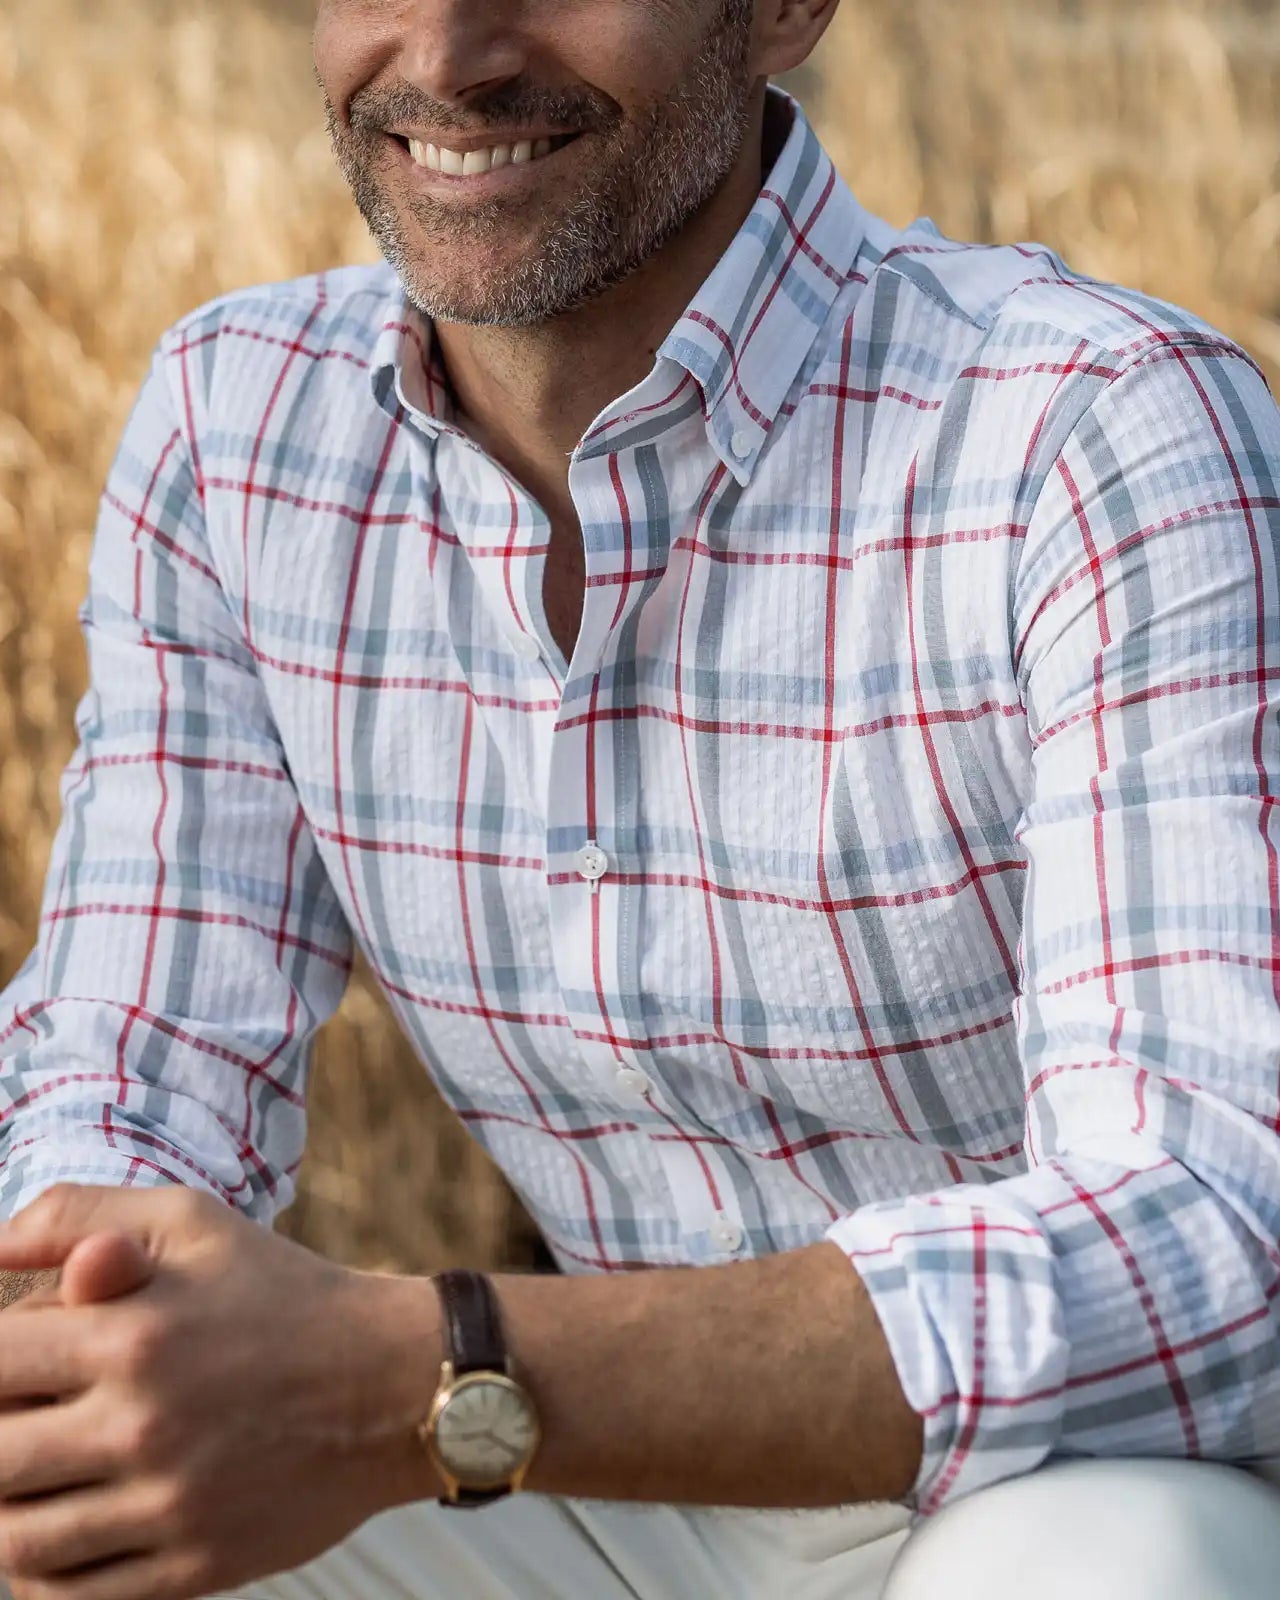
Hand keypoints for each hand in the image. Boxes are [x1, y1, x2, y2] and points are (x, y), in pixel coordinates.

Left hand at [0, 1183, 432, 1598]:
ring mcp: (169, 1505)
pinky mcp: (194, 1567)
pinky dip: (43, 1575)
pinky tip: (60, 1530)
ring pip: (19, 1541)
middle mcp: (144, 1425)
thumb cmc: (285, 1293)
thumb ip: (81, 1217)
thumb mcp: (193, 1223)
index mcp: (135, 1334)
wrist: (393, 1382)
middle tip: (21, 1416)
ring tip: (33, 1474)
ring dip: (6, 1509)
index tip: (13, 1357)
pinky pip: (77, 1596)